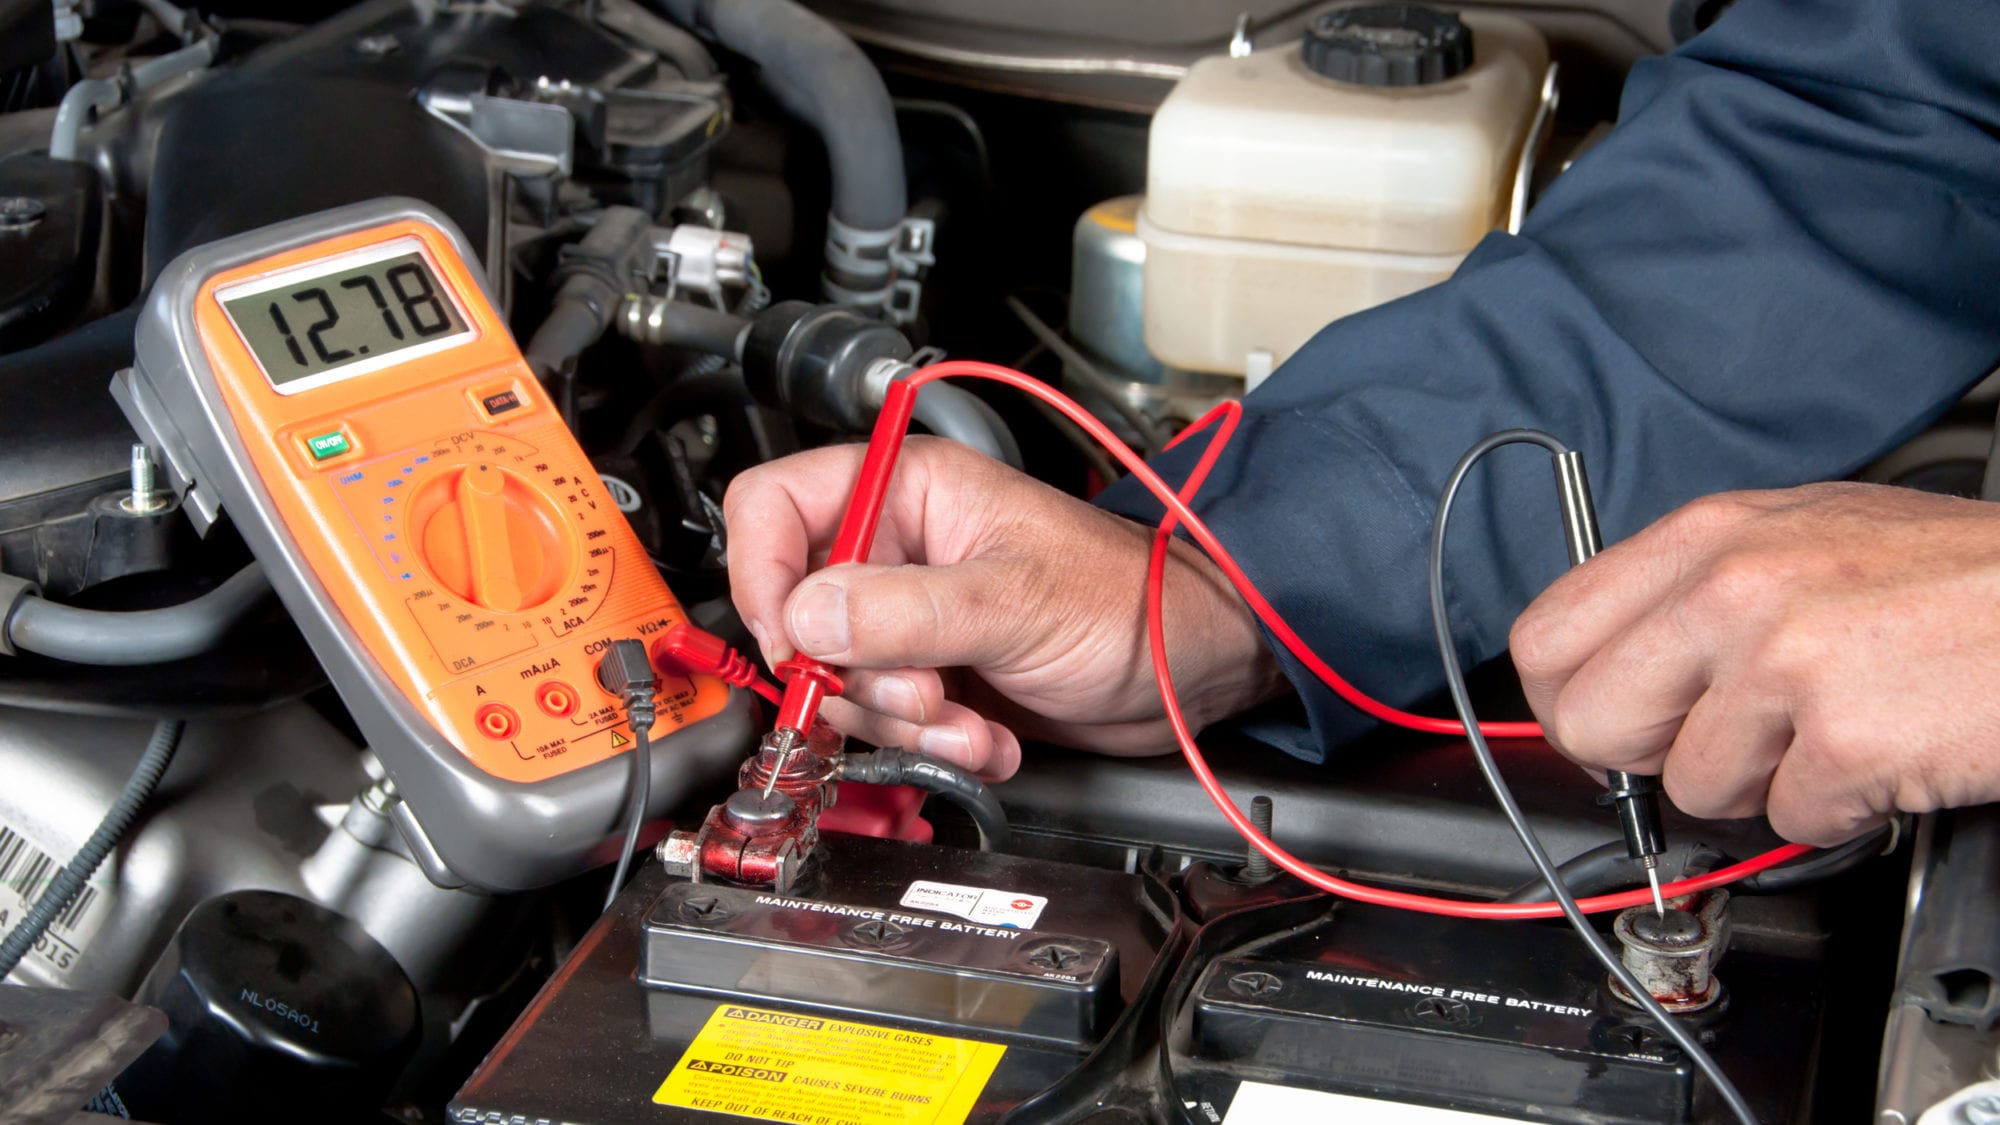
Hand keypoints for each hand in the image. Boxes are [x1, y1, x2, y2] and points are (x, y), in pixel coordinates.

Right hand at [724, 437, 1284, 779]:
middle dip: (857, 678)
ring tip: (970, 725)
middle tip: (921, 695)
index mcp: (908, 493)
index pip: (774, 507)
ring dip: (904, 724)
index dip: (763, 574)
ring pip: (841, 684)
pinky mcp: (934, 679)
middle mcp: (899, 551)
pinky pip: (889, 725)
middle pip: (800, 615)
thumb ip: (902, 612)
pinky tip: (988, 740)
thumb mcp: (1013, 601)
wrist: (1190, 671)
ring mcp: (912, 620)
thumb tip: (804, 621)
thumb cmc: (1131, 599)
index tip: (792, 640)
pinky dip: (934, 748)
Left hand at [1510, 482, 1999, 844]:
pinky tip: (1882, 751)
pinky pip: (1787, 819)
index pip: (1546, 636)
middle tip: (1721, 739)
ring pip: (1690, 787)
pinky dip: (1836, 808)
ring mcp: (1784, 662)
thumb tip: (1612, 664)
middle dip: (1646, 756)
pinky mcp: (1844, 738)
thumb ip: (1696, 591)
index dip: (1568, 699)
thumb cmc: (1955, 577)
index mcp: (1707, 536)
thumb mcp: (1802, 537)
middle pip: (1589, 724)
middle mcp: (1731, 589)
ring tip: (1833, 727)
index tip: (1608, 721)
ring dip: (1762, 783)